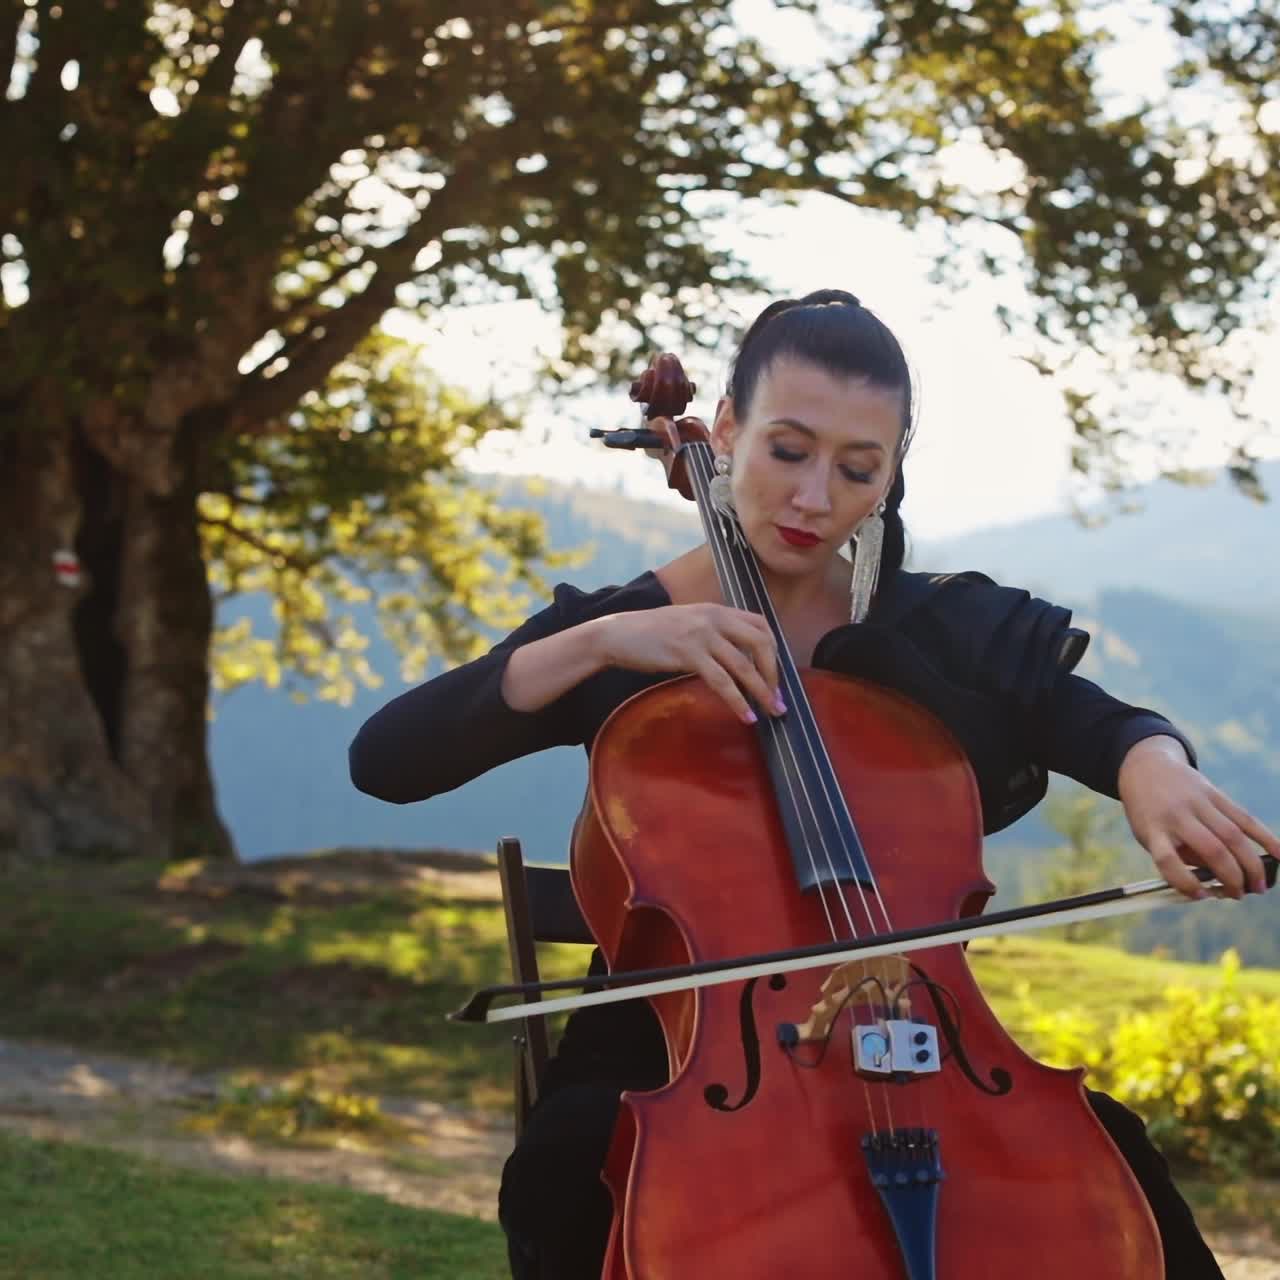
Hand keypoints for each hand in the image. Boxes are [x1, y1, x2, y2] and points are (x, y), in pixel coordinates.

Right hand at [594, 604, 784, 725]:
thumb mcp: (687, 622)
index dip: (774, 649)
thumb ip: (712, 631)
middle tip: (777, 696)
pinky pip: (721, 681)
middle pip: (761, 642)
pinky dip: (737, 701)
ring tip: (772, 711)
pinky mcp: (688, 655)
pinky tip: (746, 715)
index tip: (774, 672)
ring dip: (762, 691)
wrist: (617, 634)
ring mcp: (701, 635)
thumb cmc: (650, 632)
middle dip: (774, 672)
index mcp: (716, 610)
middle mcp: (714, 618)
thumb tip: (734, 655)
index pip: (760, 624)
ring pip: (744, 665)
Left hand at [1118, 735, 1279, 899]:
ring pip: (1233, 835)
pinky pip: (1244, 817)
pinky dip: (1265, 837)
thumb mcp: (1150, 835)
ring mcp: (1197, 802)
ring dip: (1251, 865)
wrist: (1146, 768)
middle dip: (1232, 878)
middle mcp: (1176, 814)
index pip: (1168, 860)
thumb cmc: (1150, 812)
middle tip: (1240, 894)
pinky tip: (1279, 854)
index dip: (1185, 882)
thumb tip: (1217, 882)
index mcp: (1153, 828)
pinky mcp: (1215, 793)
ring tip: (1259, 886)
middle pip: (1212, 849)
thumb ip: (1180, 856)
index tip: (1200, 895)